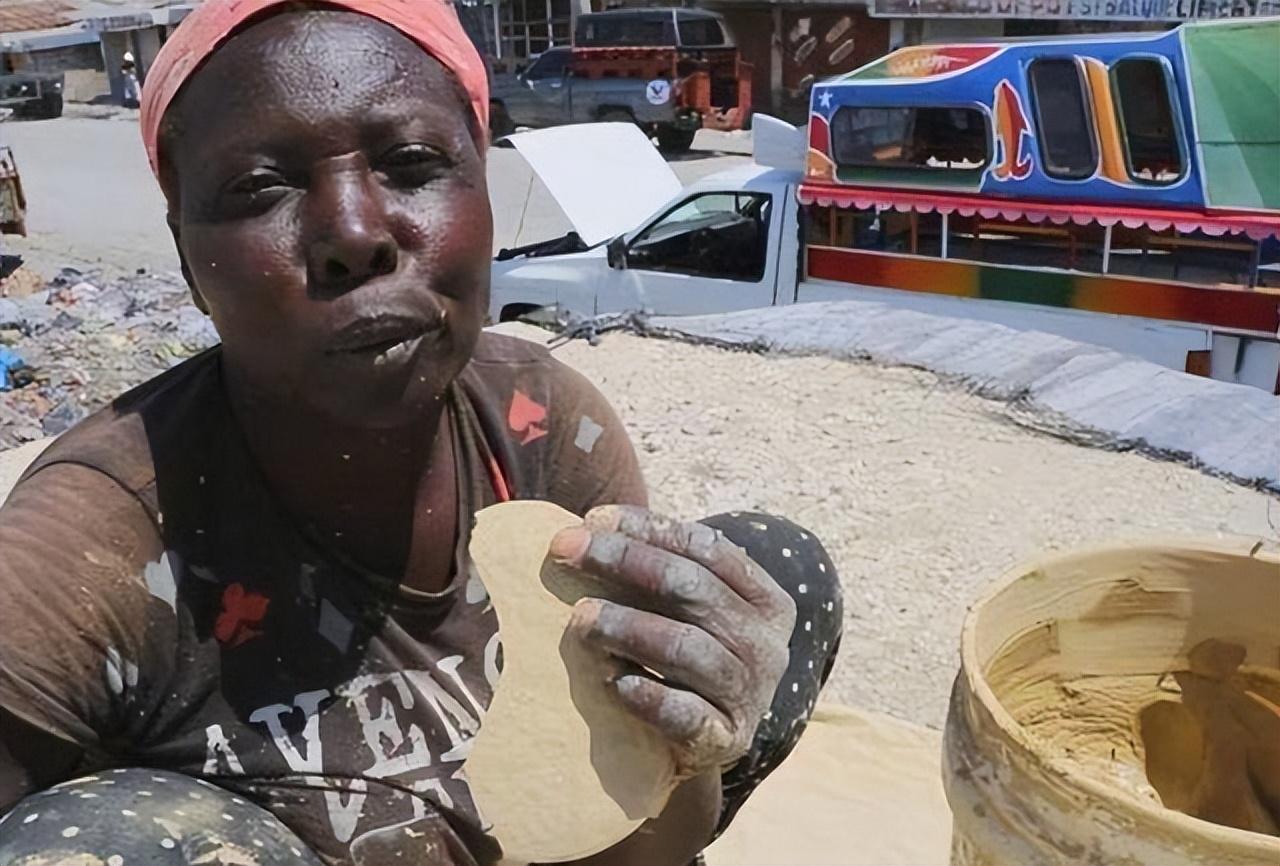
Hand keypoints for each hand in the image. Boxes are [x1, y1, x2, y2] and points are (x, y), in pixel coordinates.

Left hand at [549, 505, 795, 779]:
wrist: (701, 744)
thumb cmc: (683, 658)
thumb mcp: (685, 610)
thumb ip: (654, 571)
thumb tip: (587, 529)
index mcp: (765, 599)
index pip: (708, 548)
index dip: (651, 529)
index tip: (595, 519)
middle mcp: (766, 643)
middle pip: (694, 589)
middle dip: (626, 562)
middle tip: (567, 551)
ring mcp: (751, 694)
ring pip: (687, 648)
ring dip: (629, 627)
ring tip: (581, 618)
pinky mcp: (727, 740)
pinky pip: (688, 715)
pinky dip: (651, 697)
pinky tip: (616, 683)